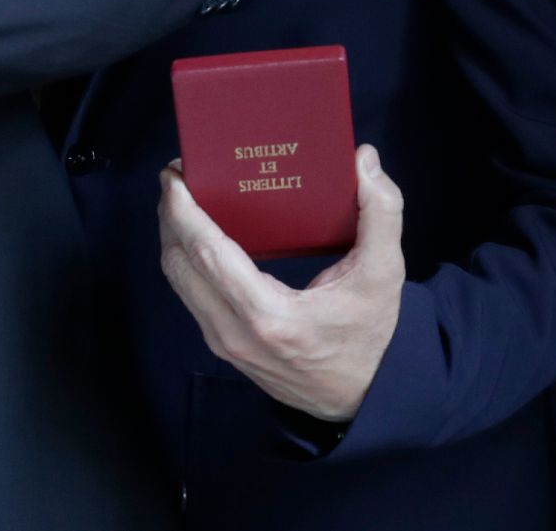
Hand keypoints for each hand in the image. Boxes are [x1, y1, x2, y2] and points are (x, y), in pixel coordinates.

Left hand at [156, 145, 404, 422]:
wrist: (362, 398)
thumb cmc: (369, 333)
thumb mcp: (385, 274)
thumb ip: (382, 213)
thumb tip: (363, 158)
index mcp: (270, 316)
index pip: (207, 254)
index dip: (183, 212)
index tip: (174, 176)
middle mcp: (236, 333)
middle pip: (180, 263)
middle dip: (170, 213)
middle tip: (177, 175)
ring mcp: (223, 343)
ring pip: (178, 279)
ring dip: (172, 235)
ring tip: (180, 197)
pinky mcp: (221, 345)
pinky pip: (188, 293)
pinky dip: (183, 258)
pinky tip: (193, 233)